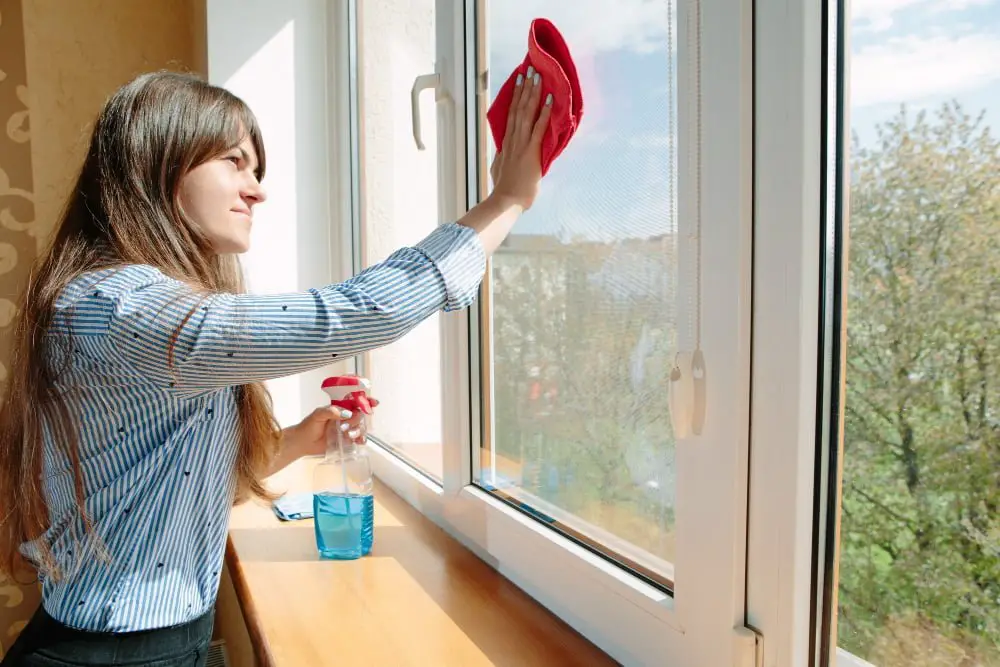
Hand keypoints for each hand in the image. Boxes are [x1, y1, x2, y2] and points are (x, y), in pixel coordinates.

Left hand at [282, 398, 379, 458]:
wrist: (302, 443)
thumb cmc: (307, 426)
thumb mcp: (317, 415)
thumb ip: (330, 411)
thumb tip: (346, 413)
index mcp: (339, 408)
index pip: (355, 402)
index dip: (365, 401)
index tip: (373, 403)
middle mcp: (344, 418)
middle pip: (360, 415)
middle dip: (358, 419)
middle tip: (346, 425)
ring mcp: (346, 429)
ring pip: (360, 427)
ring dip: (358, 430)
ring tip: (349, 435)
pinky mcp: (346, 441)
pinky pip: (358, 439)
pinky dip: (361, 440)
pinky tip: (359, 442)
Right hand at [490, 67, 552, 210]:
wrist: (506, 201)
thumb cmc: (505, 190)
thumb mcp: (499, 170)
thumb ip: (502, 159)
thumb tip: (501, 154)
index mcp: (506, 144)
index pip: (511, 115)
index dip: (515, 97)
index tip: (519, 82)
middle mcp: (513, 139)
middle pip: (518, 108)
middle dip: (524, 88)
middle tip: (529, 70)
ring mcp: (521, 144)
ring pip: (526, 113)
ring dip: (533, 94)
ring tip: (537, 77)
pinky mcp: (531, 151)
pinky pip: (539, 128)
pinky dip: (544, 113)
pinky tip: (549, 100)